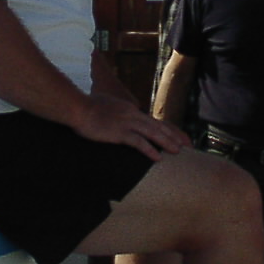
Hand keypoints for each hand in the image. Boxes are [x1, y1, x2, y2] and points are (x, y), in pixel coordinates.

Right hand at [72, 93, 189, 160]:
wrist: (78, 108)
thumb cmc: (87, 108)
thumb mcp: (106, 106)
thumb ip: (115, 111)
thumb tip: (117, 116)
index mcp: (130, 109)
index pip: (152, 120)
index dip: (166, 129)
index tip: (176, 136)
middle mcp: (132, 114)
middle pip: (157, 125)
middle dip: (172, 136)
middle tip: (185, 145)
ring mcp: (126, 123)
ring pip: (152, 133)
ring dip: (166, 143)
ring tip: (177, 151)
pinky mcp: (119, 132)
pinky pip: (138, 142)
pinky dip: (149, 150)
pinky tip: (157, 158)